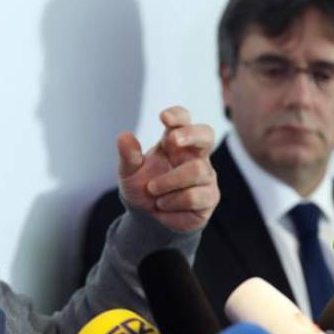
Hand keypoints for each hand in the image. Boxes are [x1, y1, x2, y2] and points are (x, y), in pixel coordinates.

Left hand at [117, 106, 218, 232]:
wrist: (148, 217)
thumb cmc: (142, 187)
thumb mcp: (130, 172)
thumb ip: (129, 156)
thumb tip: (124, 136)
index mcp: (175, 142)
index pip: (183, 120)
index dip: (178, 115)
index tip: (163, 117)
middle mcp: (195, 155)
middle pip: (206, 134)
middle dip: (191, 135)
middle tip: (172, 140)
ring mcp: (205, 175)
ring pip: (196, 171)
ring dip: (168, 183)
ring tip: (153, 192)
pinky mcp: (209, 197)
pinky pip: (194, 197)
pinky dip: (172, 204)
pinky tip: (162, 208)